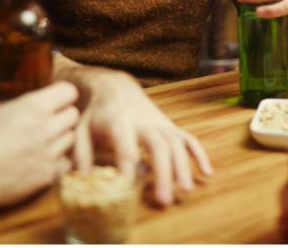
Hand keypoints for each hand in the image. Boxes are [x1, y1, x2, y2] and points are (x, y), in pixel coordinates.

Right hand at [0, 82, 78, 203]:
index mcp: (34, 107)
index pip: (69, 92)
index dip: (63, 94)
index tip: (56, 98)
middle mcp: (47, 128)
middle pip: (73, 115)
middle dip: (64, 115)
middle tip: (52, 120)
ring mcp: (50, 153)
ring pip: (71, 139)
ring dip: (62, 138)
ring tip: (47, 140)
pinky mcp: (49, 175)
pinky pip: (66, 163)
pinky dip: (59, 161)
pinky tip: (44, 160)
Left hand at [69, 67, 212, 206]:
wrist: (115, 87)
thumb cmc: (96, 113)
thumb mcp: (81, 130)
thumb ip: (81, 155)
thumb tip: (82, 182)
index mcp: (119, 122)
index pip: (125, 145)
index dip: (127, 167)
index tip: (127, 189)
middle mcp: (143, 122)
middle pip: (158, 146)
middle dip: (163, 172)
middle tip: (164, 199)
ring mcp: (160, 123)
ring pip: (176, 143)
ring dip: (183, 166)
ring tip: (185, 190)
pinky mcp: (169, 125)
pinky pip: (188, 138)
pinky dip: (199, 154)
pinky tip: (207, 173)